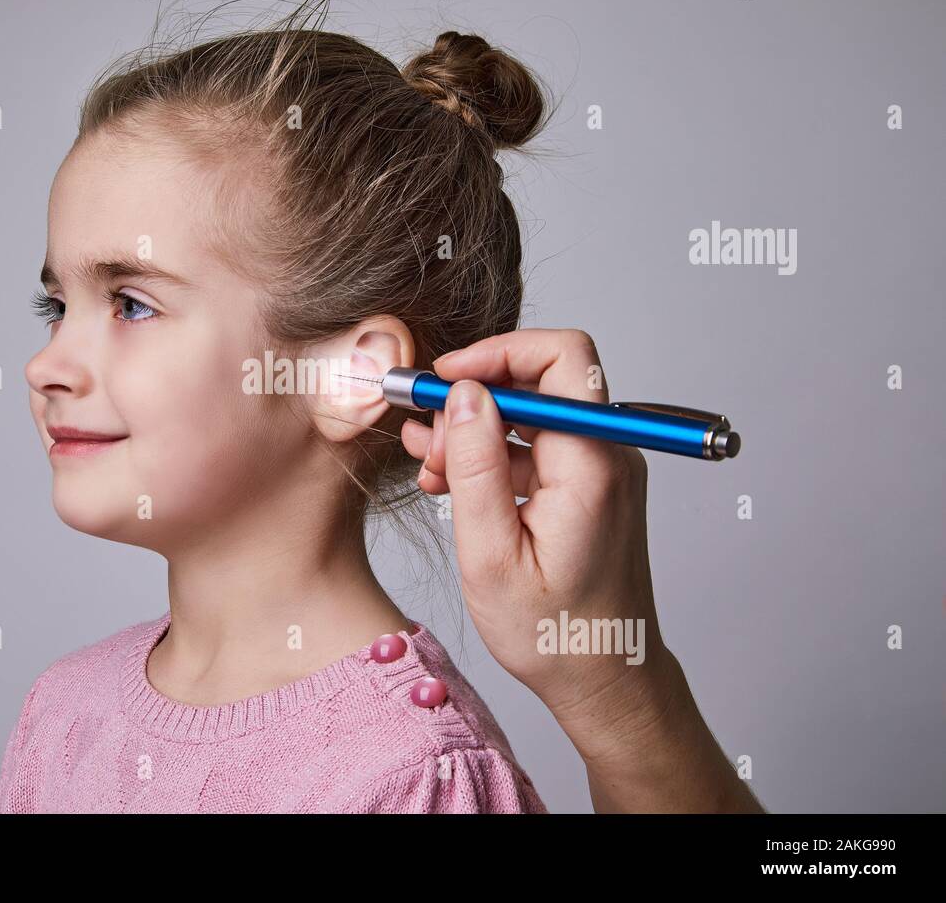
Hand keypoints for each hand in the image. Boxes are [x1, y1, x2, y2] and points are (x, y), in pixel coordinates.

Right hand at [400, 328, 761, 809]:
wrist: (605, 680)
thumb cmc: (554, 635)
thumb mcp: (492, 554)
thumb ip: (476, 467)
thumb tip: (465, 393)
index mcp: (592, 466)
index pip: (560, 358)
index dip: (495, 353)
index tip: (443, 380)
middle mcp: (608, 455)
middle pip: (539, 380)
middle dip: (474, 397)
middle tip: (424, 437)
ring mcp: (601, 470)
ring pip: (530, 414)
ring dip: (475, 430)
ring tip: (429, 467)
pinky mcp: (589, 486)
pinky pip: (536, 446)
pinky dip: (491, 456)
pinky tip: (451, 483)